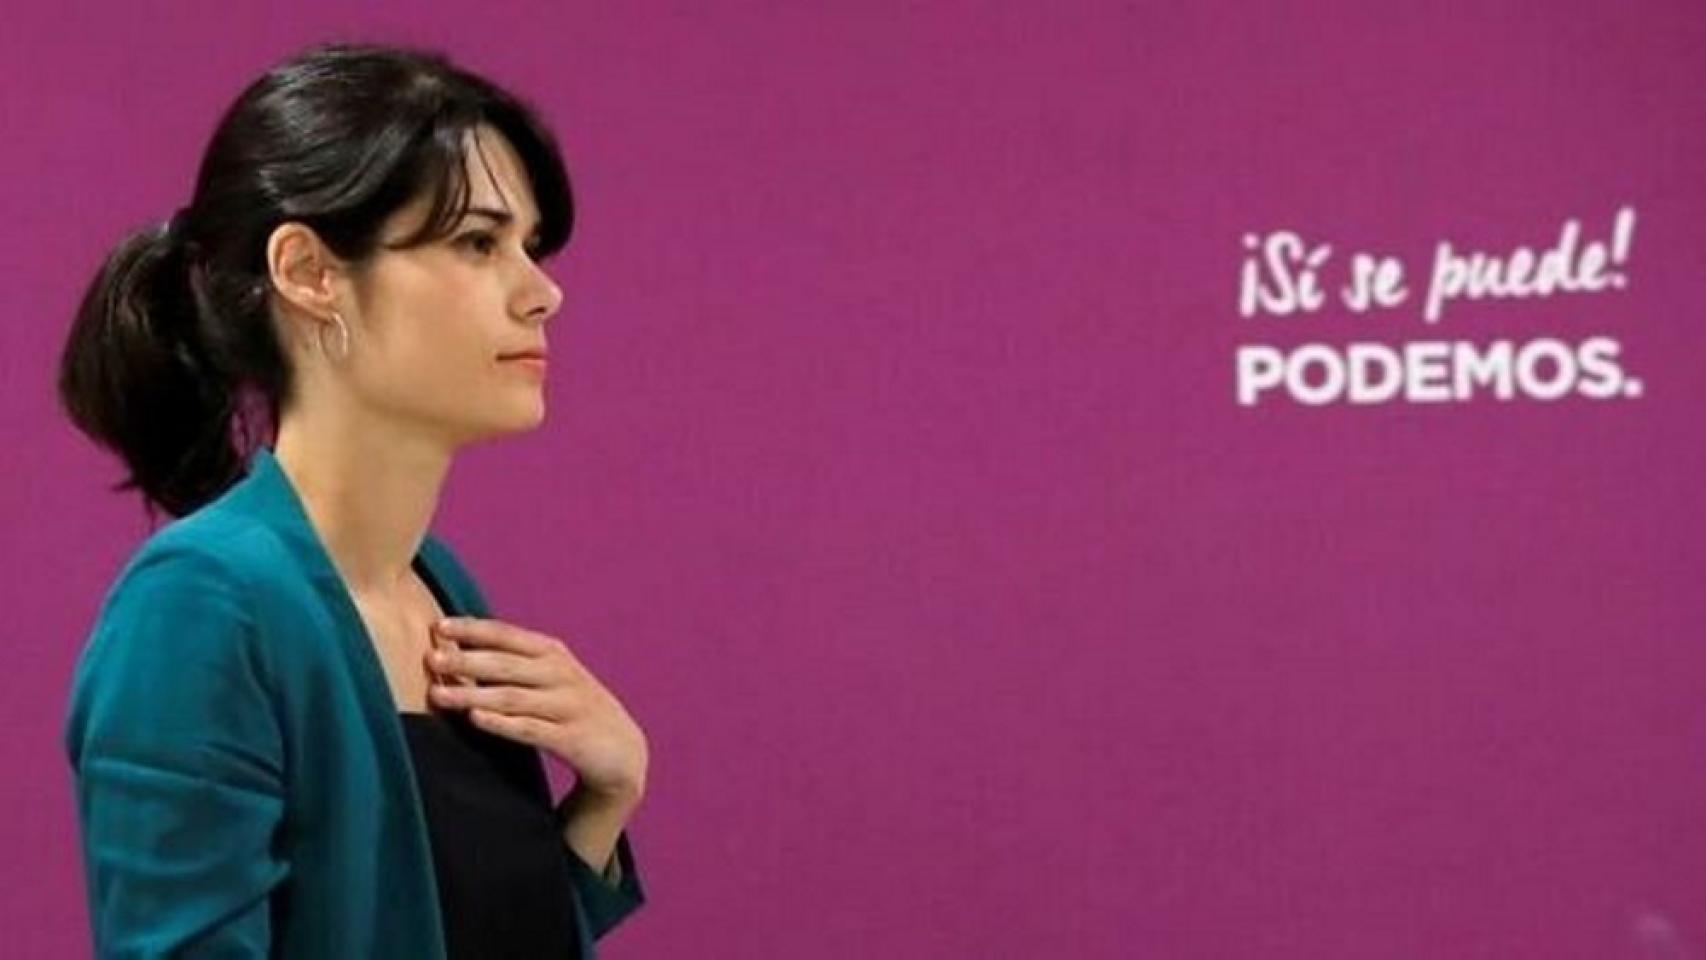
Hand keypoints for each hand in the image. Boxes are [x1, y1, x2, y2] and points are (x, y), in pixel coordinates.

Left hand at [425, 617, 647, 802]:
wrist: (622, 750)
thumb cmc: (571, 708)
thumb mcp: (549, 676)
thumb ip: (512, 663)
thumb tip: (454, 648)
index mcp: (552, 653)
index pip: (507, 635)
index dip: (473, 629)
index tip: (438, 626)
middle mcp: (561, 674)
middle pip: (506, 664)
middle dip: (466, 660)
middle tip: (430, 659)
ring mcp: (568, 706)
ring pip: (513, 697)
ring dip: (473, 694)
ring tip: (438, 695)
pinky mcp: (572, 738)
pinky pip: (531, 730)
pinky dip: (502, 723)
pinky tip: (475, 720)